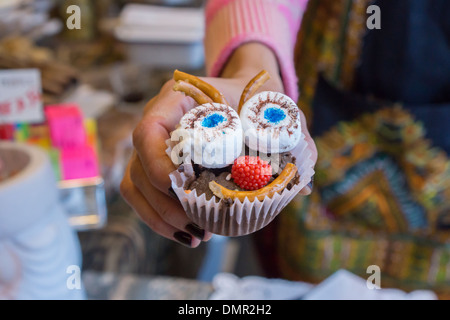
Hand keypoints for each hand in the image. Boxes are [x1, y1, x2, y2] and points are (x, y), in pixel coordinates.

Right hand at [120, 44, 316, 247]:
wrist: (245, 94)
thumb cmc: (258, 99)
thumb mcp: (279, 111)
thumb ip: (294, 140)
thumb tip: (299, 188)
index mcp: (180, 99)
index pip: (149, 129)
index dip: (155, 163)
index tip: (180, 189)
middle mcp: (159, 119)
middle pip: (138, 165)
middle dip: (164, 204)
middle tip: (197, 225)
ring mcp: (154, 143)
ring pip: (135, 184)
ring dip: (160, 216)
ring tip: (195, 236)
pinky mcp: (156, 163)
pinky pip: (141, 193)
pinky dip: (157, 217)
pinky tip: (186, 232)